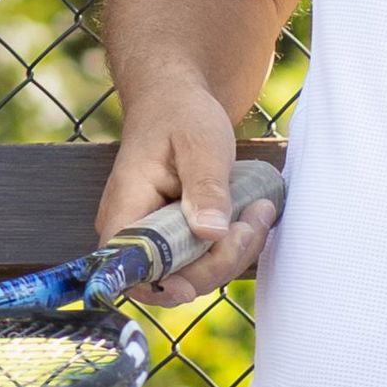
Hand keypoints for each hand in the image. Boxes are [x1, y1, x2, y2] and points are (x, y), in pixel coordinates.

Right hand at [99, 86, 274, 307]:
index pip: (130, 267)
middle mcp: (132, 229)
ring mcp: (154, 237)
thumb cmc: (181, 114)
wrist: (175, 101)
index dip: (160, 284)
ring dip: (231, 254)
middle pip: (168, 278)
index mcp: (126, 205)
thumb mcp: (200, 143)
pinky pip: (201, 260)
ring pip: (191, 274)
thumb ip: (205, 187)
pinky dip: (229, 248)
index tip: (193, 286)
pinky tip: (250, 219)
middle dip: (216, 262)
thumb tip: (209, 233)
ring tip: (260, 212)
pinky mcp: (174, 238)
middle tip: (253, 221)